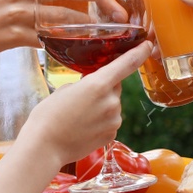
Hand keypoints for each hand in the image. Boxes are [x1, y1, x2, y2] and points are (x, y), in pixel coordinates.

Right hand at [21, 41, 150, 162]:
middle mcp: (111, 101)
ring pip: (112, 105)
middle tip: (82, 98)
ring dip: (101, 106)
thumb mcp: (65, 89)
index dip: (139, 52)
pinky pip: (110, 121)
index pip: (126, 64)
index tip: (147, 45)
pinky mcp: (112, 134)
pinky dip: (101, 121)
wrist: (44, 147)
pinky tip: (84, 127)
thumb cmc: (48, 115)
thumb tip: (93, 84)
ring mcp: (114, 119)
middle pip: (115, 86)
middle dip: (104, 88)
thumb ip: (85, 83)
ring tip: (79, 116)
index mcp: (98, 84)